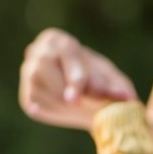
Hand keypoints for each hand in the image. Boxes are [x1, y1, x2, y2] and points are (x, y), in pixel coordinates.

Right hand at [20, 28, 137, 129]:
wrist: (84, 97)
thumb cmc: (99, 82)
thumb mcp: (111, 80)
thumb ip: (117, 87)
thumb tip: (126, 98)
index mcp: (57, 40)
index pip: (65, 54)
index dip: (73, 75)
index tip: (77, 97)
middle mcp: (37, 52)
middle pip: (43, 67)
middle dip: (63, 89)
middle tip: (81, 106)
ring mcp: (27, 74)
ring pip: (37, 87)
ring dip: (61, 103)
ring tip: (83, 110)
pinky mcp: (26, 96)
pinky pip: (34, 104)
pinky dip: (53, 112)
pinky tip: (69, 113)